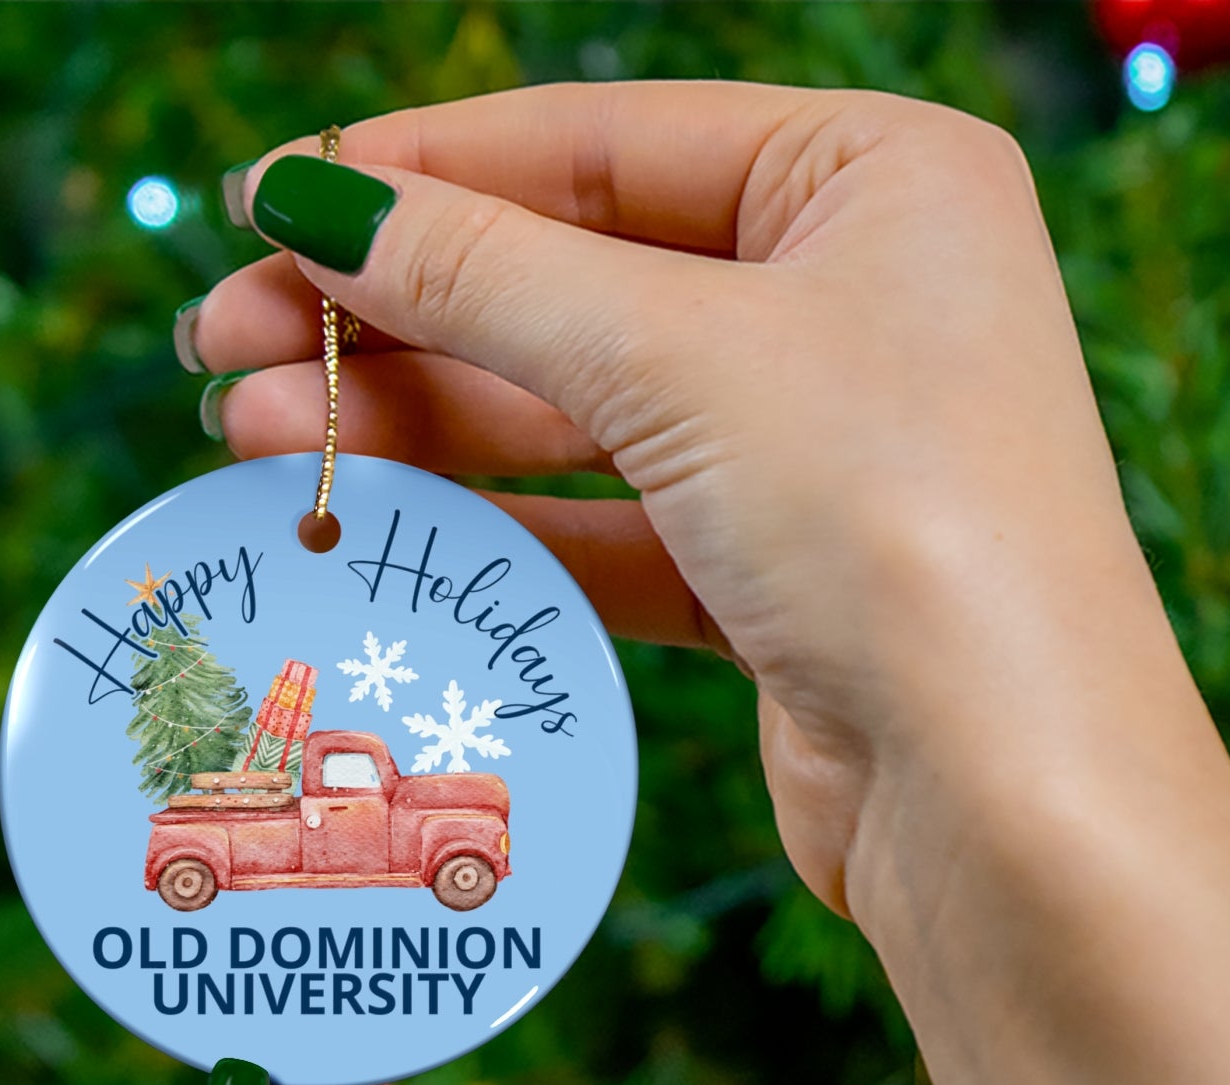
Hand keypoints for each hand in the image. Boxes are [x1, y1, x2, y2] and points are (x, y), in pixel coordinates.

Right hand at [190, 83, 1229, 1084]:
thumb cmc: (897, 522)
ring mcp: (821, 448)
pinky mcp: (783, 580)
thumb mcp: (678, 358)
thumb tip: (309, 204)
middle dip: (397, 313)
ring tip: (254, 429)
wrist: (1008, 797)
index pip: (603, 142)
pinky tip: (371, 517)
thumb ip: (484, 274)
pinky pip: (613, 524)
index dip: (422, 173)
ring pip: (582, 412)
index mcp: (875, 179)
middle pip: (578, 279)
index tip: (264, 206)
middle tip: (221, 343)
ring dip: (421, 420)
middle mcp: (857, 300)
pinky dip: (499, 521)